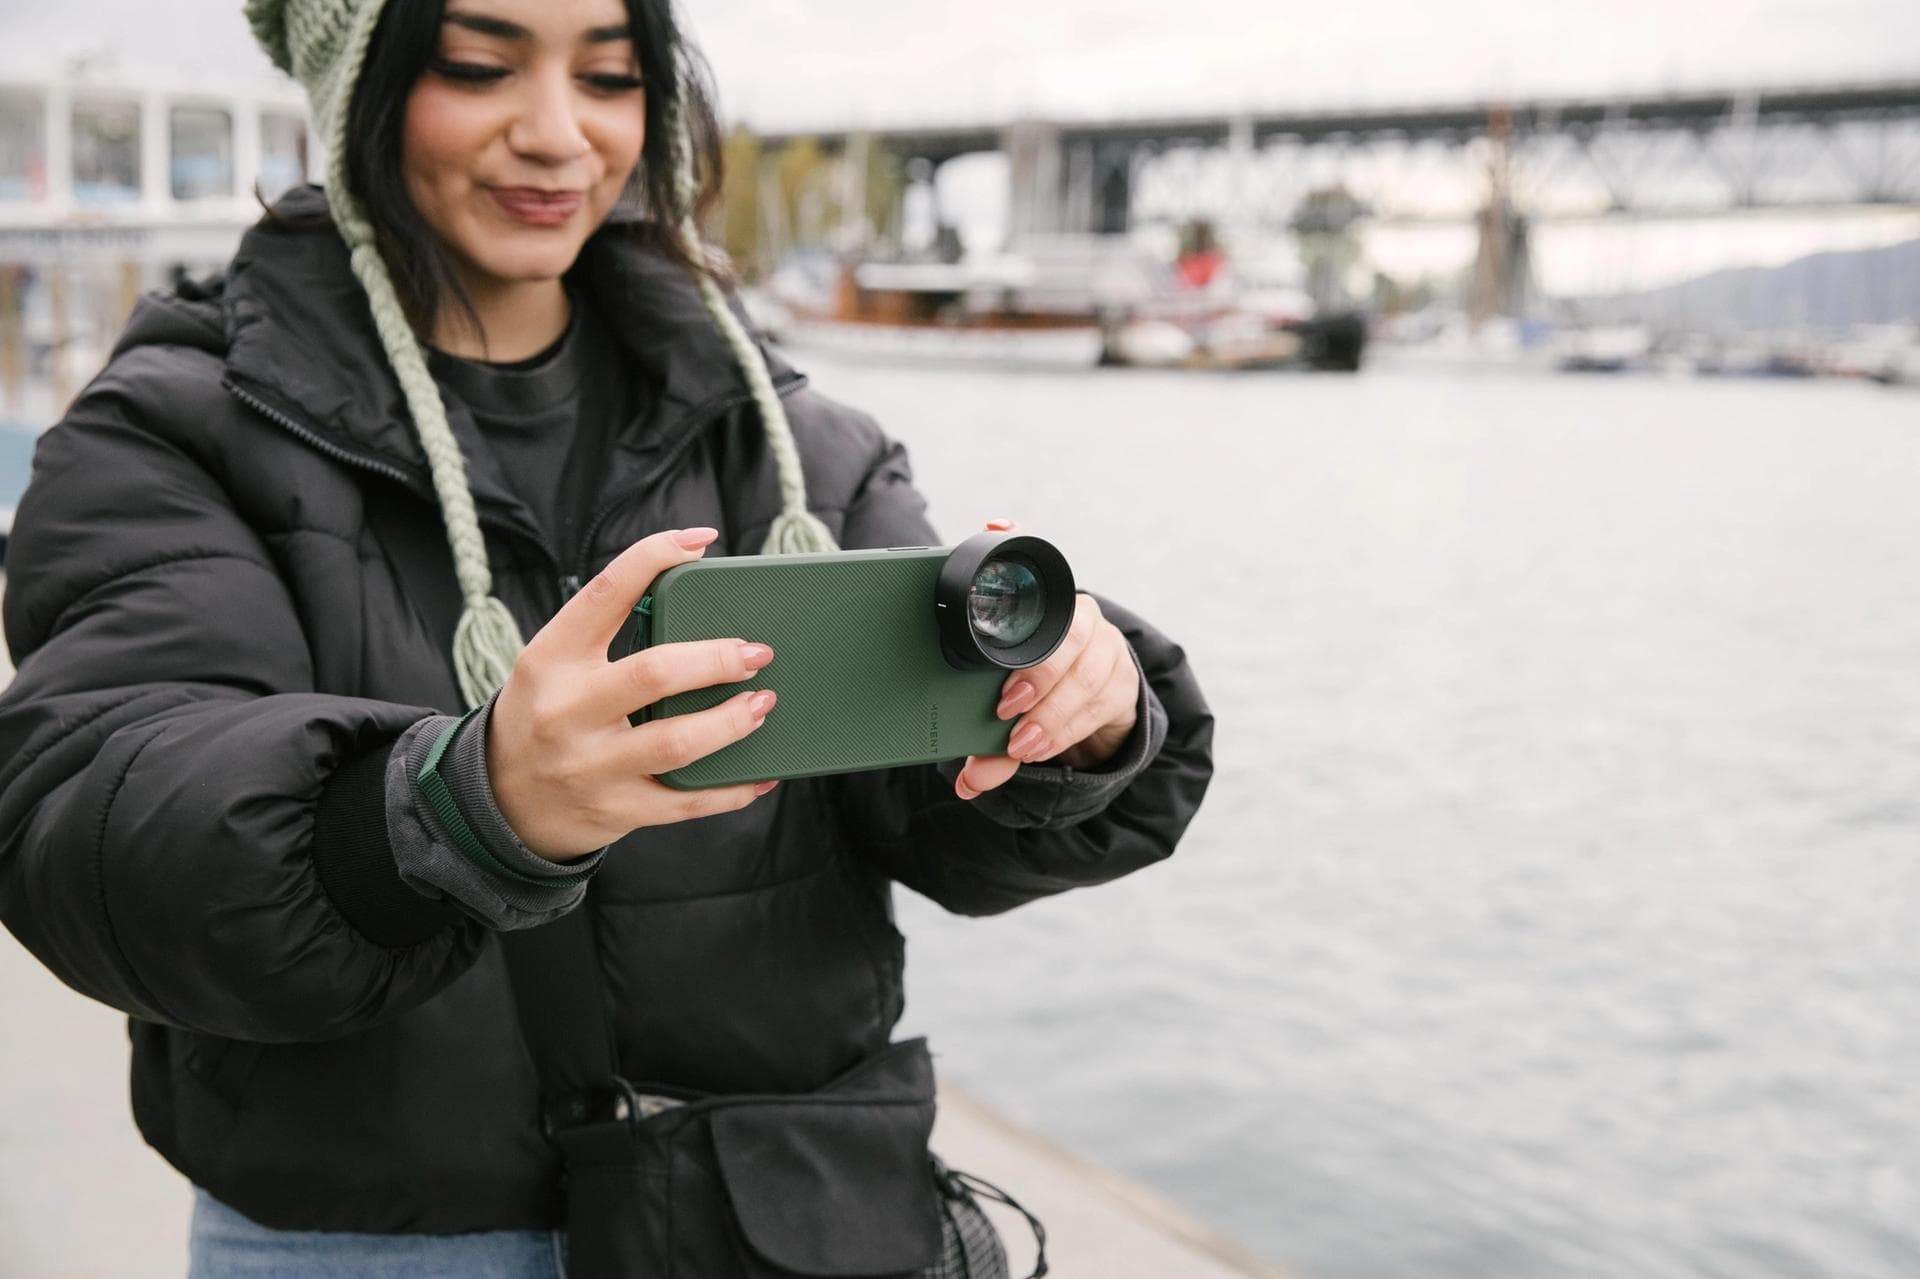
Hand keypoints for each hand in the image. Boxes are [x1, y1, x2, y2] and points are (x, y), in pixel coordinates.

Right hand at [489, 527, 777, 861]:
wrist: (499, 803)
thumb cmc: (545, 715)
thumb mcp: (555, 665)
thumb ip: (607, 632)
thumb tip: (693, 581)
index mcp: (550, 659)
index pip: (605, 594)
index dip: (654, 557)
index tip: (700, 539)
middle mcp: (566, 711)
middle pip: (653, 674)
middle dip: (717, 659)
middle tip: (757, 652)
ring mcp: (591, 766)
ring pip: (676, 743)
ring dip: (732, 721)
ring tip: (763, 704)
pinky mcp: (616, 811)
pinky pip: (687, 801)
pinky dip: (732, 788)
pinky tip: (760, 772)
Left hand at [954, 519, 1138, 800]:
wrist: (1092, 714)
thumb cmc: (1034, 696)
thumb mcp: (1002, 702)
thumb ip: (981, 731)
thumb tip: (965, 780)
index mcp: (1046, 604)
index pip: (1037, 565)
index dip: (1018, 542)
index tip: (998, 528)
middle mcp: (1080, 617)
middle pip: (1069, 633)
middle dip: (1038, 673)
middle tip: (1005, 707)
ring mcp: (1106, 649)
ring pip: (1087, 674)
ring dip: (1051, 713)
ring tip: (1022, 744)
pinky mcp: (1124, 685)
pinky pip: (1101, 704)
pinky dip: (1068, 729)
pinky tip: (1044, 747)